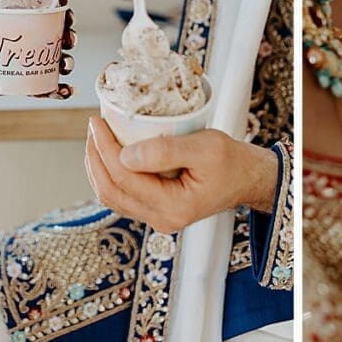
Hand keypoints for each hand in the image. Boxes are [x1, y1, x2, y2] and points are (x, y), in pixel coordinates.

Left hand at [0, 0, 75, 103]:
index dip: (57, 5)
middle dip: (67, 35)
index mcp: (7, 18)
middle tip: (69, 39)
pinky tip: (66, 91)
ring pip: (52, 59)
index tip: (66, 7)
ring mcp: (21, 60)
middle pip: (53, 33)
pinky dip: (56, 90)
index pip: (38, 8)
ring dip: (65, 61)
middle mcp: (20, 38)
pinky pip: (42, 86)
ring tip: (67, 66)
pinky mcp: (19, 82)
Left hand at [84, 117, 278, 232]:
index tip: (98, 122)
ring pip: (112, 197)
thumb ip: (165, 151)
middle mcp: (162, 219)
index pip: (124, 178)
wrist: (248, 178)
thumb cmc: (232, 161)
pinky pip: (123, 196)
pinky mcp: (157, 210)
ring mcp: (158, 218)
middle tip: (94, 127)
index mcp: (173, 207)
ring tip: (98, 138)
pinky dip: (111, 175)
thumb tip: (124, 155)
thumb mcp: (205, 147)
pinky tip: (110, 154)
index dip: (104, 148)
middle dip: (95, 158)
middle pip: (111, 191)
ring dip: (99, 168)